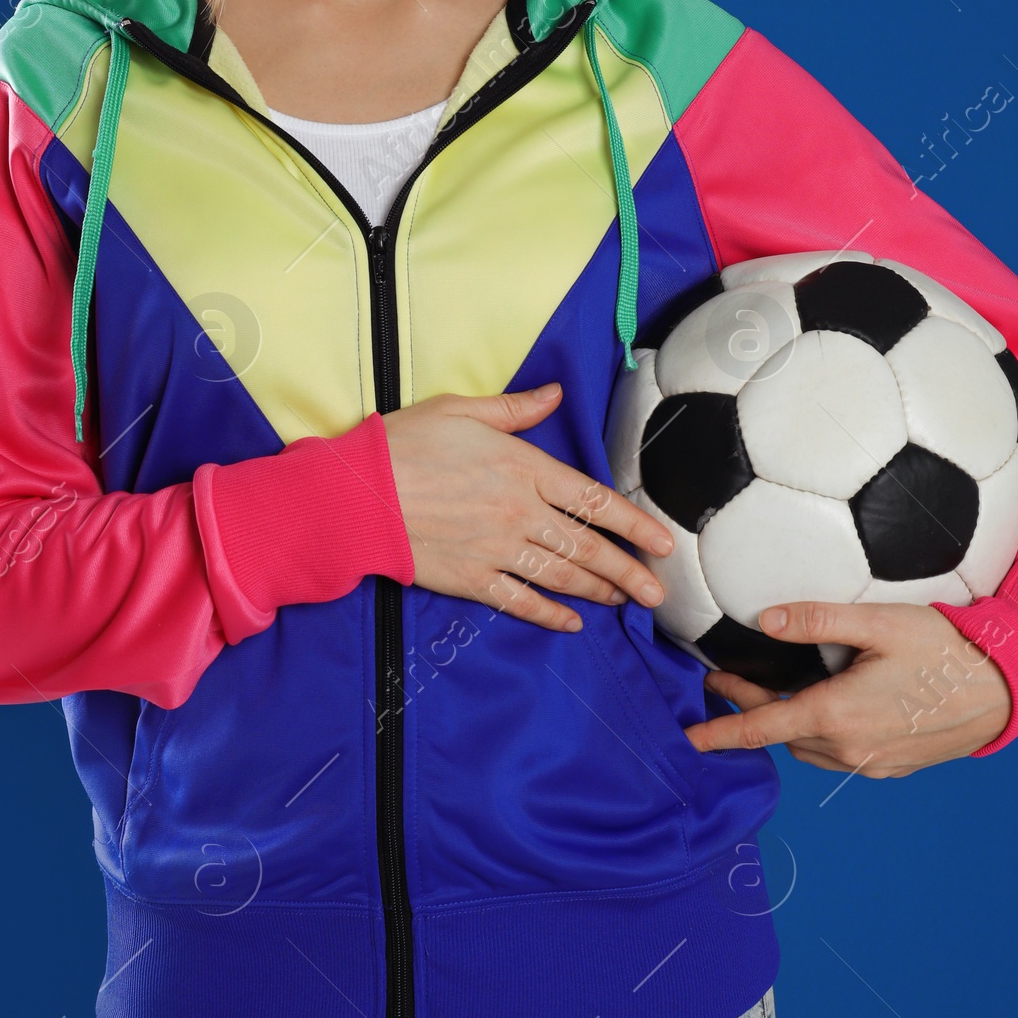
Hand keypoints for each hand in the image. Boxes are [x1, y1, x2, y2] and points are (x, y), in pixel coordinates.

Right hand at [382, 383, 673, 631]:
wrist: (355, 493)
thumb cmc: (405, 443)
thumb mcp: (462, 409)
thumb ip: (516, 408)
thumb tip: (556, 394)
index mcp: (523, 467)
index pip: (593, 499)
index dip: (633, 524)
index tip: (662, 543)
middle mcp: (519, 512)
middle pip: (587, 548)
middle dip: (628, 572)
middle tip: (658, 592)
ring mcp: (496, 550)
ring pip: (562, 577)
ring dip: (599, 592)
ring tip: (625, 602)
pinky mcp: (470, 578)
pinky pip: (520, 601)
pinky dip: (549, 615)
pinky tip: (572, 623)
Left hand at [684, 601, 1012, 773]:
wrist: (1000, 692)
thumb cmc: (942, 650)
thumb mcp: (878, 623)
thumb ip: (818, 619)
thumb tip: (765, 619)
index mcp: (838, 714)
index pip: (762, 727)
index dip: (722, 731)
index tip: (689, 737)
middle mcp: (849, 748)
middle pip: (782, 735)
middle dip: (749, 712)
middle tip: (723, 683)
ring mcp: (871, 763)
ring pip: (809, 749)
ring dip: (785, 726)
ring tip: (771, 694)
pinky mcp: (890, 767)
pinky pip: (839, 756)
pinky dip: (818, 736)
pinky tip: (824, 709)